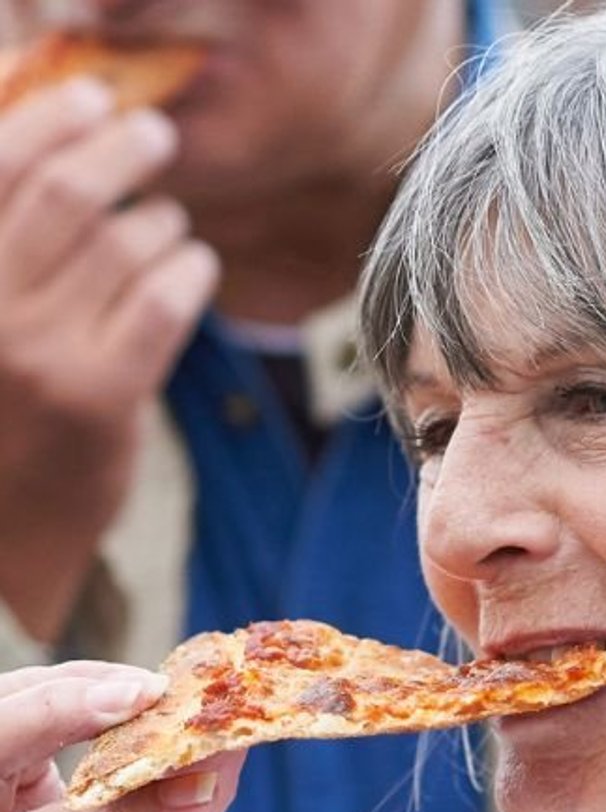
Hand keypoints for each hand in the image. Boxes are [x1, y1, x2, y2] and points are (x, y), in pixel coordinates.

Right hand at [0, 77, 217, 640]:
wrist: (2, 528)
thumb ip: (12, 239)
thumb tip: (59, 139)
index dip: (47, 118)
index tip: (87, 96)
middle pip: (65, 197)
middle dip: (119, 151)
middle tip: (153, 135)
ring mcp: (35, 353)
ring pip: (121, 245)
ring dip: (158, 220)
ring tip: (163, 222)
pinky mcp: (98, 398)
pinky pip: (161, 302)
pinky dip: (187, 268)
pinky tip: (193, 263)